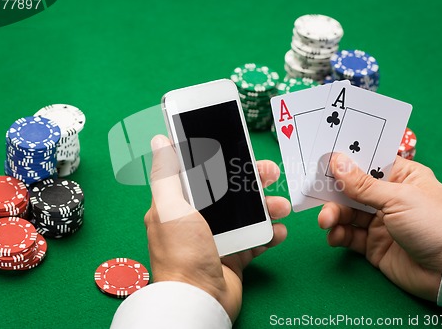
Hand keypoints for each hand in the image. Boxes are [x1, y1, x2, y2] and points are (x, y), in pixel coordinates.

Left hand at [145, 135, 289, 321]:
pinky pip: (257, 238)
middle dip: (253, 180)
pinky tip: (278, 231)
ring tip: (281, 207)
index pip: (203, 172)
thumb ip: (166, 174)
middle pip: (230, 190)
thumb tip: (159, 140)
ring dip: (268, 206)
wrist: (200, 301)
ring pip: (248, 212)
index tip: (240, 147)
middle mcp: (199, 218)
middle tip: (272, 173)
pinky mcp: (235, 254)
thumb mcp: (170, 208)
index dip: (221, 158)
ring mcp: (218, 236)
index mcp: (180, 204)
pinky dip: (270, 233)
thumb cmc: (182, 252)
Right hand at [318, 154, 441, 300]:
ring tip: (326, 221)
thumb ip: (363, 184)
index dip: (347, 161)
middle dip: (334, 192)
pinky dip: (338, 234)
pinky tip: (334, 236)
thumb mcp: (397, 198)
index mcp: (401, 177)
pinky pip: (349, 236)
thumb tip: (336, 161)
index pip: (369, 163)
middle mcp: (388, 197)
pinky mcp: (373, 245)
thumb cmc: (432, 223)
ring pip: (347, 213)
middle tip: (316, 193)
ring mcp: (380, 222)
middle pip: (352, 189)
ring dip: (333, 215)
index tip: (323, 158)